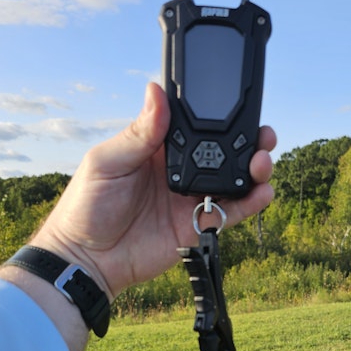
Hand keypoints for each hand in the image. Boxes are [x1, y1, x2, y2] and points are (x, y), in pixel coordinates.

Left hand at [31, 82, 276, 299]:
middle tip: (263, 135)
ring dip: (254, 168)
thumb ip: (138, 133)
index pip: (196, 124)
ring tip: (262, 162)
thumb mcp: (107, 161)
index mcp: (159, 148)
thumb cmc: (87, 206)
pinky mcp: (198, 225)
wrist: (88, 259)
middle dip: (249, 139)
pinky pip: (232, 212)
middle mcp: (181, 170)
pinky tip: (262, 192)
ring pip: (234, 179)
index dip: (219, 114)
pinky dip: (251, 202)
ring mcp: (192, 198)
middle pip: (224, 150)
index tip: (239, 103)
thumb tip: (155, 92)